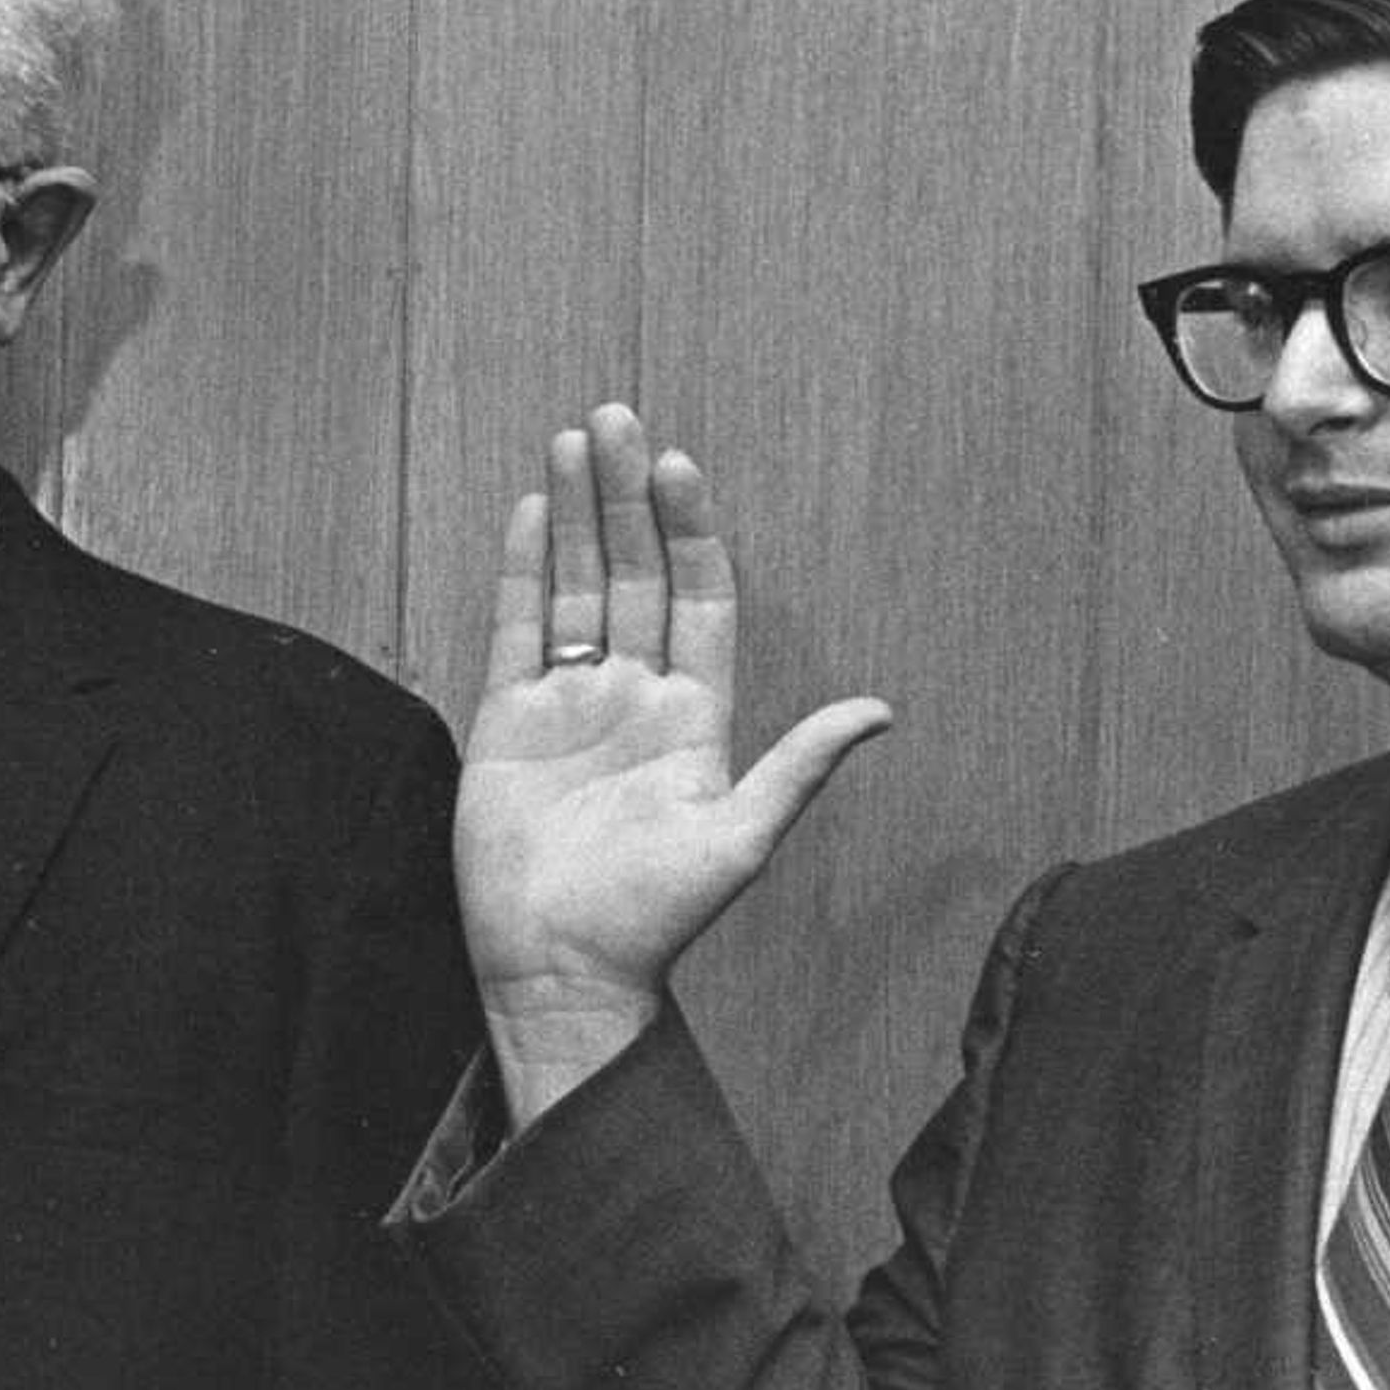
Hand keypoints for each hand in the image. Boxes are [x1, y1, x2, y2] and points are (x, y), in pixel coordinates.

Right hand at [457, 403, 890, 1121]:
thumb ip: (800, 766)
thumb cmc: (654, 918)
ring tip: (572, 439)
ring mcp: (568, 703)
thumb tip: (880, 711)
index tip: (677, 470)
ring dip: (572, 514)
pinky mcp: (508, 722)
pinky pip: (516, 627)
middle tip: (616, 419)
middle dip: (623, 497)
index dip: (690, 531)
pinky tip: (526, 510)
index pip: (699, 596)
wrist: (561, 970)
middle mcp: (632, 695)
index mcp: (694, 715)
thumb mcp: (740, 840)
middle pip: (631, 572)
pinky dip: (519, 568)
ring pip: (573, 585)